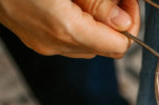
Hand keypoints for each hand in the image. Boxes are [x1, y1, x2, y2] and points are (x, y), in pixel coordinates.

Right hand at [0, 0, 140, 58]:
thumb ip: (98, 2)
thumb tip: (123, 22)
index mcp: (64, 29)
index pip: (118, 46)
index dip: (129, 21)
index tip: (127, 0)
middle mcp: (52, 43)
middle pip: (104, 47)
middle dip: (114, 21)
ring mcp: (39, 42)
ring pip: (86, 42)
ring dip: (95, 21)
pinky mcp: (29, 35)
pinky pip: (66, 37)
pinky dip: (76, 21)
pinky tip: (68, 0)